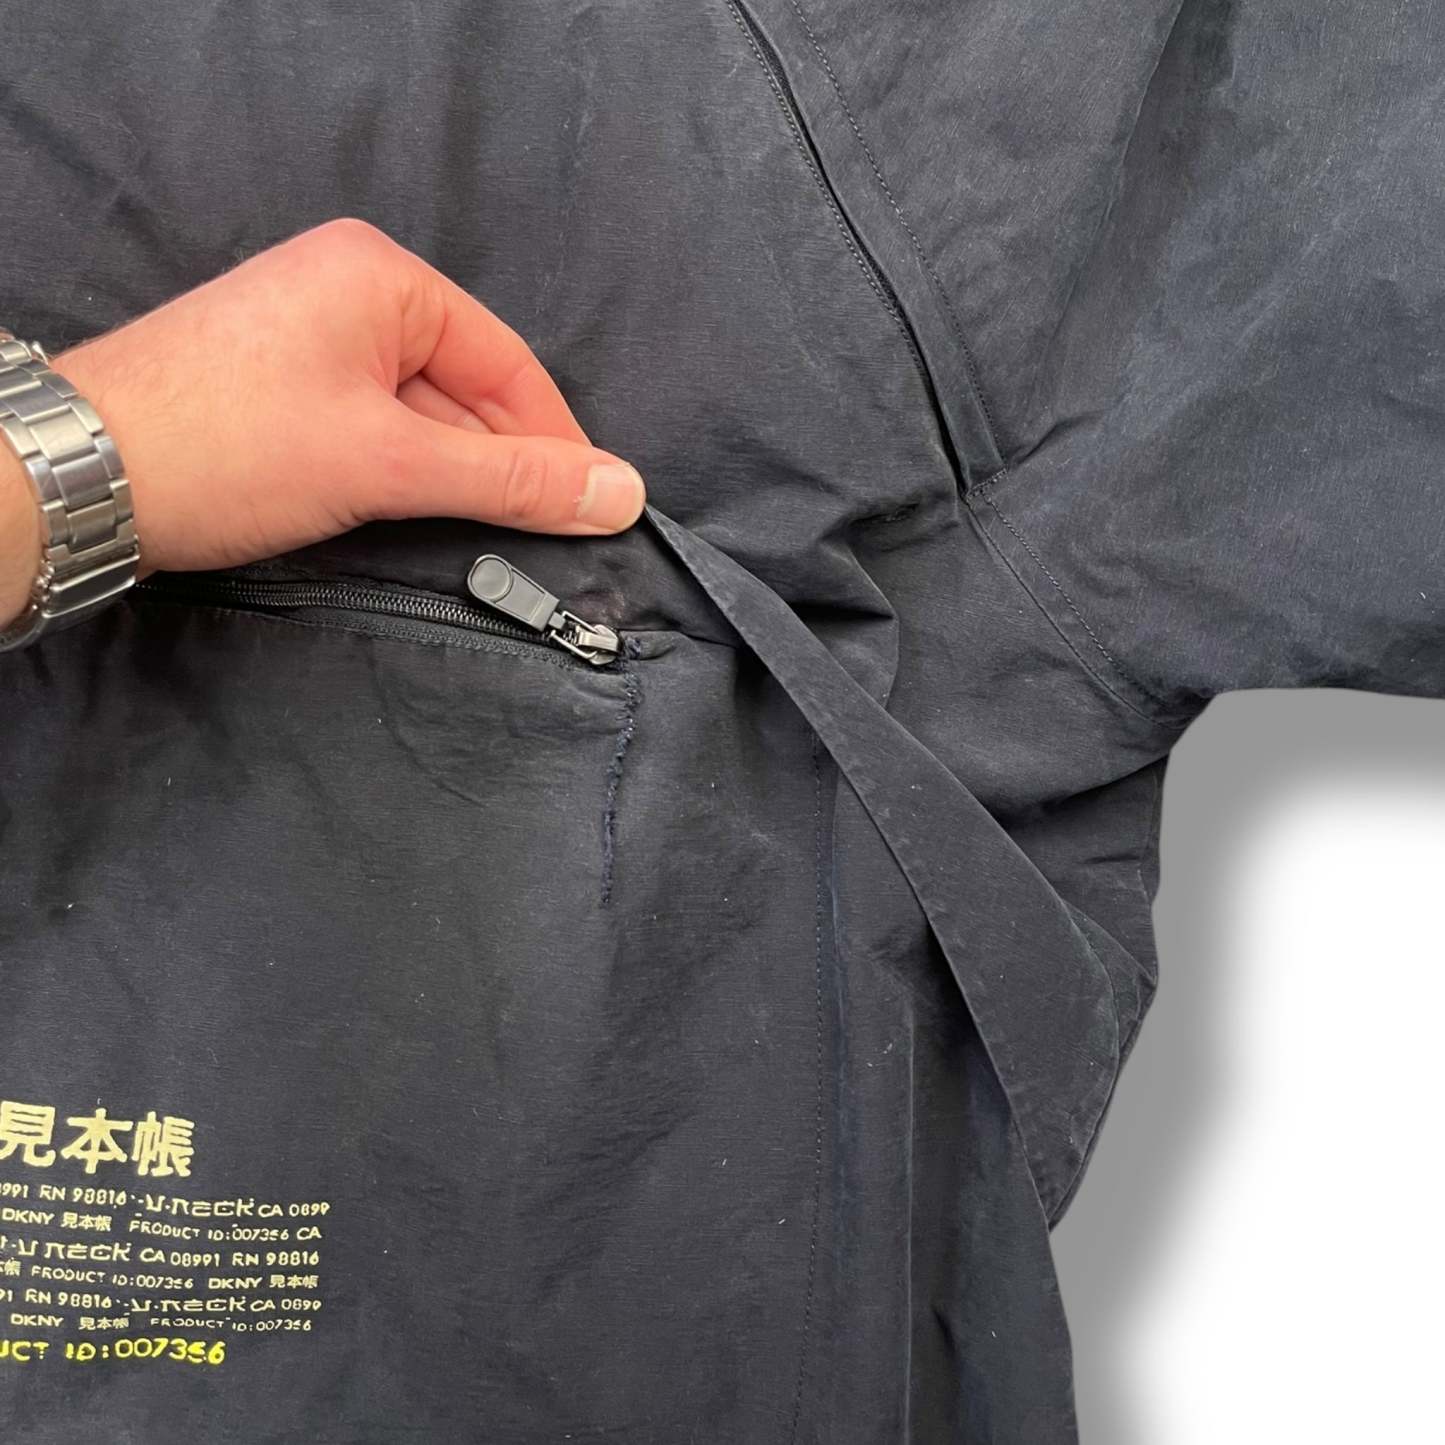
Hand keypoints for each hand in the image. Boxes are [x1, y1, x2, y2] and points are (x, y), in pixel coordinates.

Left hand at [0, 217, 646, 627]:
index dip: (556, 441)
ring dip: (453, 476)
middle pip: (466, 387)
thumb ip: (510, 480)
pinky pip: (374, 426)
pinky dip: (404, 474)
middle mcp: (348, 291)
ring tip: (481, 539)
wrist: (80, 476)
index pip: (506, 362)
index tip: (594, 509)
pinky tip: (415, 518)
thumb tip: (620, 494)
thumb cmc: (232, 447)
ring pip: (420, 414)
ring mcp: (309, 339)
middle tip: (541, 538)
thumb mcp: (389, 463)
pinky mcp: (281, 387)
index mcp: (381, 275)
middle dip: (502, 463)